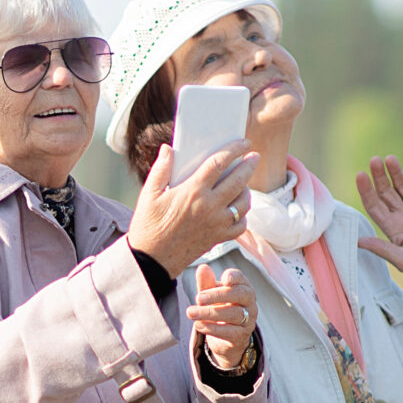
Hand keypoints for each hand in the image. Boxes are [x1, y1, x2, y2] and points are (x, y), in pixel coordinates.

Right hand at [126, 142, 258, 272]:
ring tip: (244, 183)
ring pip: (243, 203)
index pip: (219, 163)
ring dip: (247, 190)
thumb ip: (160, 169)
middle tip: (254, 156)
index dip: (234, 150)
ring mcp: (217, 224)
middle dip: (249, 165)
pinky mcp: (218, 239)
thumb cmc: (147, 226)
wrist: (151, 260)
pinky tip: (237, 209)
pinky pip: (241, 226)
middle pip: (238, 180)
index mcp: (192, 191)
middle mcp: (209, 207)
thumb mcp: (149, 195)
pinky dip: (243, 216)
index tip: (243, 142)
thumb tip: (168, 149)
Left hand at [189, 266, 258, 375]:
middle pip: (239, 294)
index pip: (240, 278)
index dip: (234, 277)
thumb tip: (202, 267)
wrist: (225, 337)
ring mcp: (248, 320)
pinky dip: (212, 328)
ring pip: (234, 314)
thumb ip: (206, 283)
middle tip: (198, 298)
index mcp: (242, 287)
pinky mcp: (241, 336)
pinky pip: (229, 332)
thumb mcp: (210, 295)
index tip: (223, 279)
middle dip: (217, 296)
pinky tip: (198, 324)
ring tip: (191, 312)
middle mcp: (249, 302)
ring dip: (210, 313)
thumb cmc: (220, 309)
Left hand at [355, 158, 402, 299]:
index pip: (374, 206)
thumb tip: (357, 241)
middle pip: (385, 192)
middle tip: (374, 160)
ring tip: (389, 159)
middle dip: (379, 176)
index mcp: (392, 228)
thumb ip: (382, 248)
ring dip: (395, 172)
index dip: (366, 191)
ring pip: (402, 186)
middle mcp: (402, 216)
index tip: (360, 175)